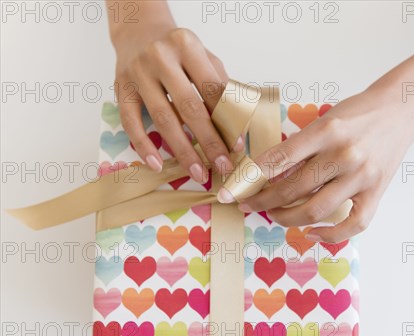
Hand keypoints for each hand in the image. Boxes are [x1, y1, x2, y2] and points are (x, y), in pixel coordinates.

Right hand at [113, 26, 236, 181]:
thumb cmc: (179, 51)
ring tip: (198, 172)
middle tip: (222, 166)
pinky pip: (131, 122)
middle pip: (189, 107)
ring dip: (182, 150)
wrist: (139, 31)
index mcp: (187, 46)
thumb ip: (221, 85)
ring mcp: (138, 73)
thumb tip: (239, 126)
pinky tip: (156, 164)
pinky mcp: (121, 88)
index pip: (212, 89)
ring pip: (163, 118)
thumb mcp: (204, 57)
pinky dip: (143, 145)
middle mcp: (161, 57)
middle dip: (209, 141)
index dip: (226, 119)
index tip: (236, 146)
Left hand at [223, 87, 413, 242]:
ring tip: (274, 215)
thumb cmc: (358, 113)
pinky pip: (353, 224)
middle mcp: (343, 154)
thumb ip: (299, 146)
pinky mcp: (376, 192)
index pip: (278, 159)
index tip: (232, 192)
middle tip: (250, 204)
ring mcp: (361, 176)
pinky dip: (331, 235)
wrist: (400, 111)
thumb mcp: (323, 119)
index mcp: (325, 130)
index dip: (250, 179)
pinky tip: (313, 233)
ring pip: (315, 210)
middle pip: (293, 189)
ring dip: (287, 218)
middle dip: (263, 202)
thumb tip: (266, 175)